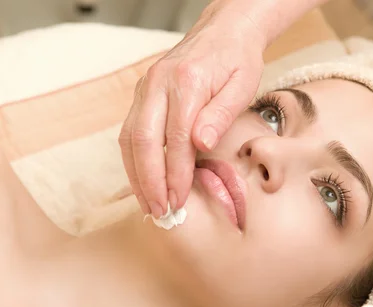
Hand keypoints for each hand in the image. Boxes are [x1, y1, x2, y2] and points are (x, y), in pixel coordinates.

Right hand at [119, 1, 264, 216]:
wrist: (223, 31)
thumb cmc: (237, 59)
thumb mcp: (243, 84)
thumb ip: (221, 114)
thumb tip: (200, 144)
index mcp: (187, 82)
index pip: (176, 138)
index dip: (175, 174)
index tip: (179, 200)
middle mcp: (158, 83)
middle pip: (143, 140)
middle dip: (150, 181)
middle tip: (160, 210)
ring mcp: (146, 87)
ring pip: (129, 138)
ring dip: (136, 175)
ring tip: (148, 203)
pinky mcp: (142, 94)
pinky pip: (130, 131)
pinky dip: (134, 160)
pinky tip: (143, 180)